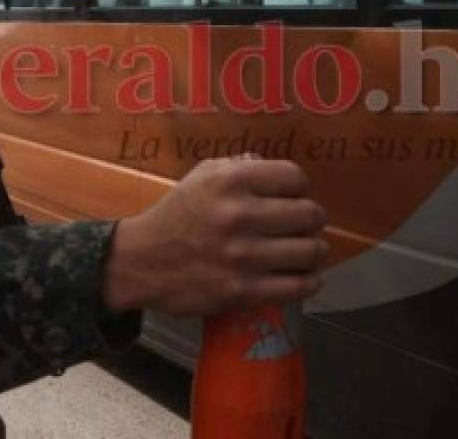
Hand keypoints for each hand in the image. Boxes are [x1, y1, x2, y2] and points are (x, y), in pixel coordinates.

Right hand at [101, 157, 328, 316]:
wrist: (143, 261)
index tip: (296, 196)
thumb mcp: (202, 175)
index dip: (300, 187)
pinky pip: (297, 286)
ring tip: (308, 250)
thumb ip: (241, 166)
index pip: (295, 177)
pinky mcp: (243, 291)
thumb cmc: (178, 214)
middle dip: (313, 219)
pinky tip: (306, 276)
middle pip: (309, 214)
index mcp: (231, 181)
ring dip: (315, 250)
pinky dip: (310, 281)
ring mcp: (243, 257)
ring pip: (310, 251)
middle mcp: (239, 215)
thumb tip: (277, 172)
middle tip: (307, 224)